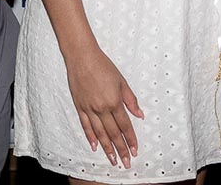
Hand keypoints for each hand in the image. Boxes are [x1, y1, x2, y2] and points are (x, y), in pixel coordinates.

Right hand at [65, 46, 144, 168]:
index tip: (135, 150)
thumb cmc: (103, 66)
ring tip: (113, 160)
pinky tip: (95, 147)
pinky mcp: (80, 107)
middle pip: (113, 133)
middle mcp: (102, 108)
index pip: (125, 125)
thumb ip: (131, 100)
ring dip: (107, 148)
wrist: (82, 57)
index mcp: (114, 101)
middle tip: (126, 162)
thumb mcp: (121, 81)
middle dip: (121, 149)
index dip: (131, 139)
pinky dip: (90, 137)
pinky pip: (86, 126)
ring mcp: (89, 109)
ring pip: (100, 133)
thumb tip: (140, 115)